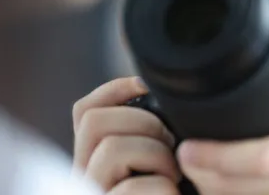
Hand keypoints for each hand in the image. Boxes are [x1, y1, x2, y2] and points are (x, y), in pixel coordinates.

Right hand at [72, 77, 180, 194]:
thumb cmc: (184, 194)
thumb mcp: (169, 155)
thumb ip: (156, 132)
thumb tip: (147, 89)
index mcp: (96, 162)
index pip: (84, 112)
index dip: (114, 89)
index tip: (145, 85)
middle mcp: (87, 179)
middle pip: (93, 121)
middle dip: (143, 121)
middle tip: (171, 144)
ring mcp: (94, 193)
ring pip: (111, 149)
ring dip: (157, 155)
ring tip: (175, 175)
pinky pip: (131, 188)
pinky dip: (163, 187)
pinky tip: (172, 194)